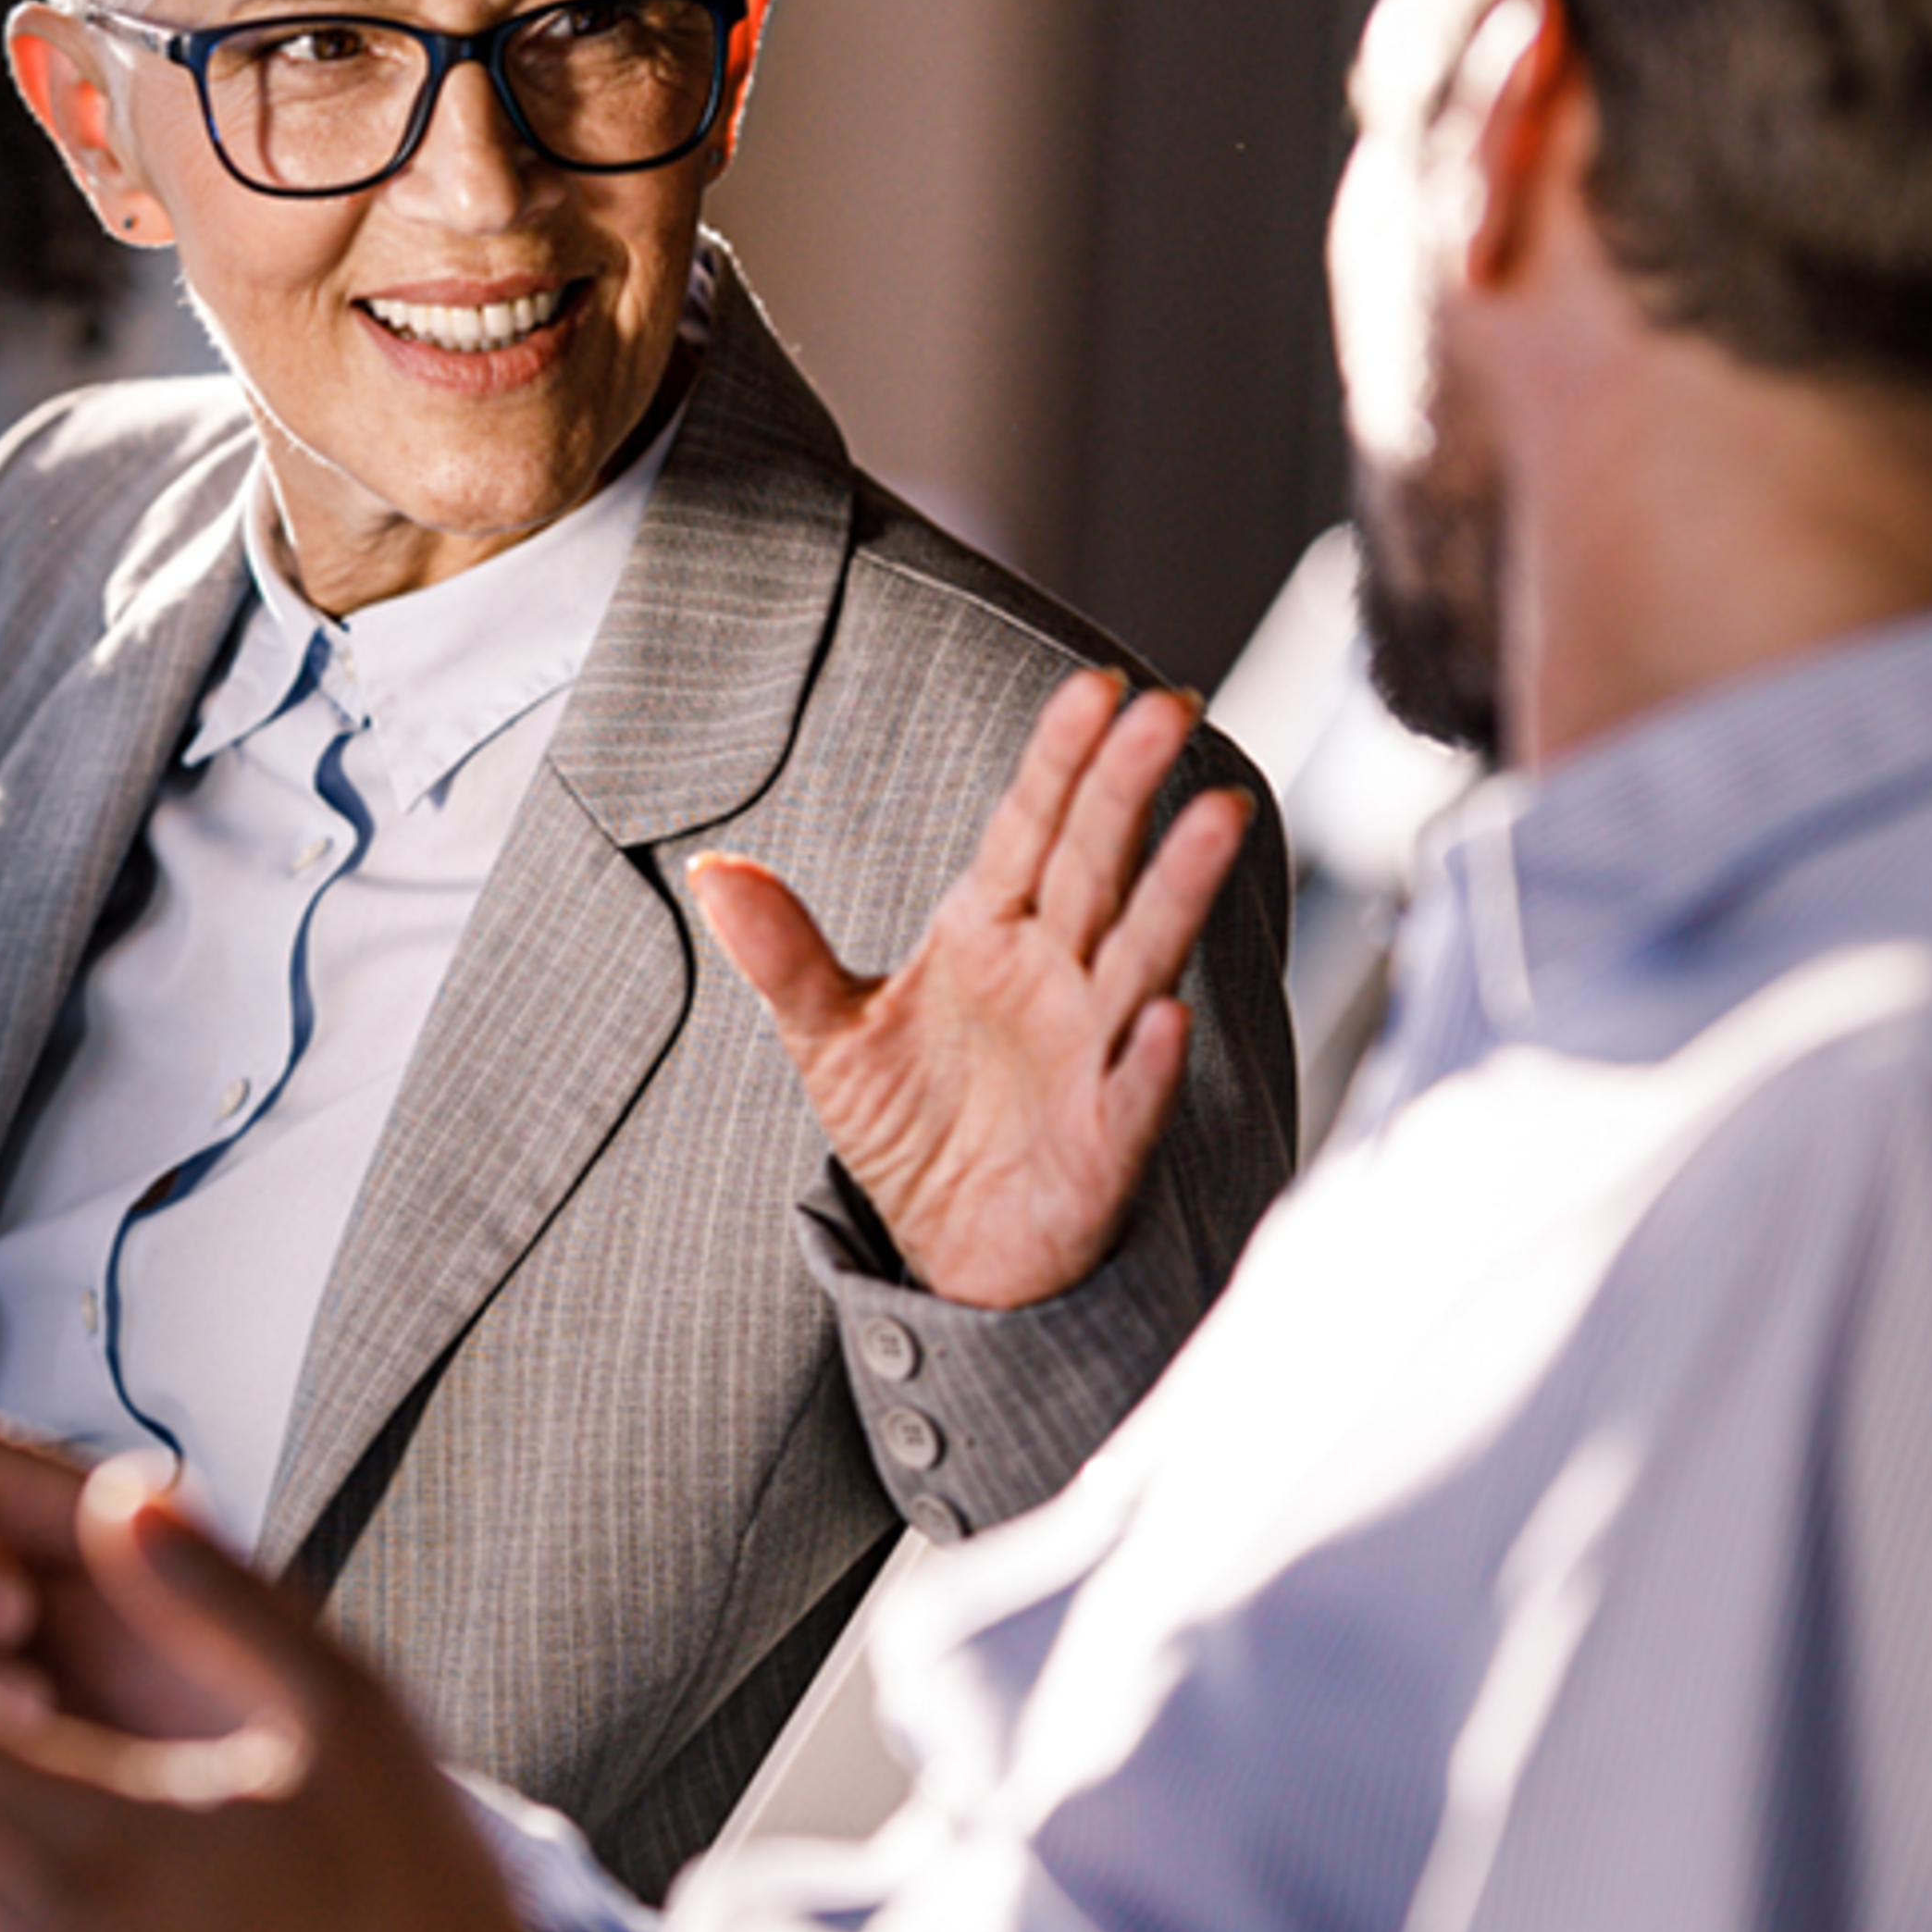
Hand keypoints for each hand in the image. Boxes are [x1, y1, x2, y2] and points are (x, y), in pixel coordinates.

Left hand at [690, 669, 1254, 1308]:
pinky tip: (1166, 1019)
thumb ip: (782, 953)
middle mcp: (1058, 974)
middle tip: (1166, 707)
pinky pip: (1135, 1093)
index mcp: (991, 932)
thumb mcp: (828, 1032)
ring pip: (1142, 954)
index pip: (1030, 827)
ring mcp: (1093, 1049)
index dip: (1061, 759)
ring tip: (1217, 816)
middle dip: (1129, 788)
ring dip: (1177, 888)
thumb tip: (713, 870)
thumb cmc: (912, 1123)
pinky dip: (1150, 1060)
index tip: (1093, 687)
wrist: (953, 1244)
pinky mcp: (1107, 1138)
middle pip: (1098, 864)